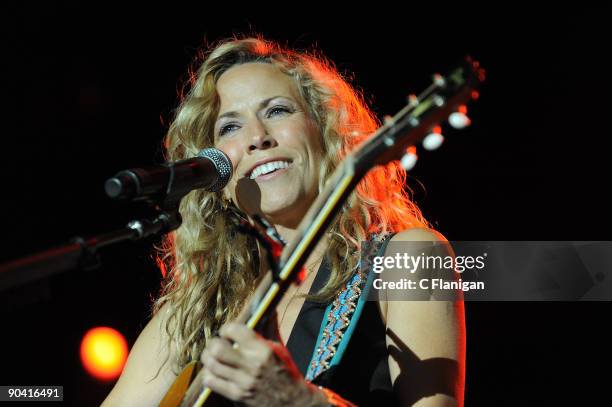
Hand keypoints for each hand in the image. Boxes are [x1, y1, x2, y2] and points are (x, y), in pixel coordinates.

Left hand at [200, 322, 324, 405]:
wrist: (293, 401)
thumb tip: (267, 308)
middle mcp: (252, 365)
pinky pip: (211, 382)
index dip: (227, 329)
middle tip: (217, 344)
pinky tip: (216, 372)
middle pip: (218, 348)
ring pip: (212, 365)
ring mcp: (243, 382)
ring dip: (209, 359)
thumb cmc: (286, 371)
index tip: (227, 332)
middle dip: (213, 343)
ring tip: (214, 357)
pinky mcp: (237, 395)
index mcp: (263, 349)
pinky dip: (209, 375)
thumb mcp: (279, 348)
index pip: (234, 330)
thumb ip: (269, 328)